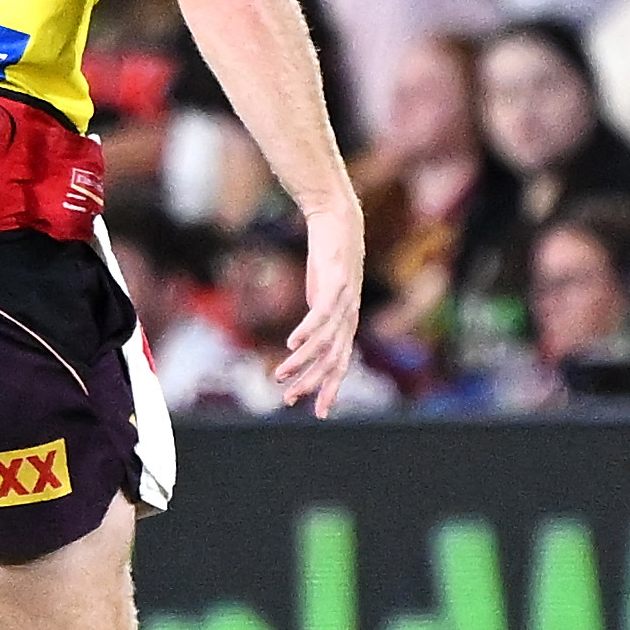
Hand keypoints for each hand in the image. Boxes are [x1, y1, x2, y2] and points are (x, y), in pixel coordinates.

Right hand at [274, 205, 366, 417]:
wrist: (338, 219)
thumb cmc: (329, 255)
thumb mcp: (323, 291)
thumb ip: (319, 315)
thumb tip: (305, 336)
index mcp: (347, 321)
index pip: (340, 363)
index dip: (329, 388)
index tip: (317, 411)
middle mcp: (349, 315)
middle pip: (333, 360)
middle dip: (312, 384)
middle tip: (290, 400)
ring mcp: (344, 300)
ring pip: (324, 342)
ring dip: (301, 361)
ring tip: (279, 374)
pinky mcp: (334, 283)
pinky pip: (320, 315)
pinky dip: (306, 332)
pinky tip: (291, 344)